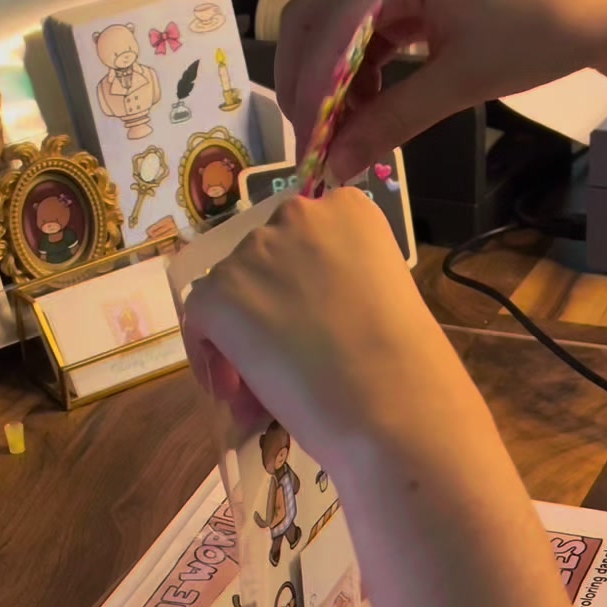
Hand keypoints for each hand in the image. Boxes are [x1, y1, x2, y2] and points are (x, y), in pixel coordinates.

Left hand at [181, 186, 488, 475]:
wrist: (388, 396)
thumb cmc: (406, 361)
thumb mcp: (382, 295)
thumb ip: (340, 287)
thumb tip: (302, 320)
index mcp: (349, 210)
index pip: (307, 238)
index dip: (301, 284)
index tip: (311, 324)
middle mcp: (298, 215)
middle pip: (266, 261)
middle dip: (270, 306)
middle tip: (286, 357)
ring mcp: (253, 251)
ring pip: (232, 291)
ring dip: (242, 332)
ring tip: (263, 384)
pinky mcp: (218, 291)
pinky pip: (200, 320)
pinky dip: (210, 355)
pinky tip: (233, 391)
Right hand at [275, 0, 606, 183]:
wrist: (595, 10)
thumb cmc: (537, 32)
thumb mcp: (460, 82)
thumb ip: (390, 122)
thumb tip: (335, 167)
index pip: (326, 29)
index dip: (309, 94)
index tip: (307, 151)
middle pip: (313, 21)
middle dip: (308, 86)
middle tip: (312, 146)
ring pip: (332, 29)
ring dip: (329, 83)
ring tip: (342, 135)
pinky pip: (361, 32)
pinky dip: (355, 73)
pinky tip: (366, 109)